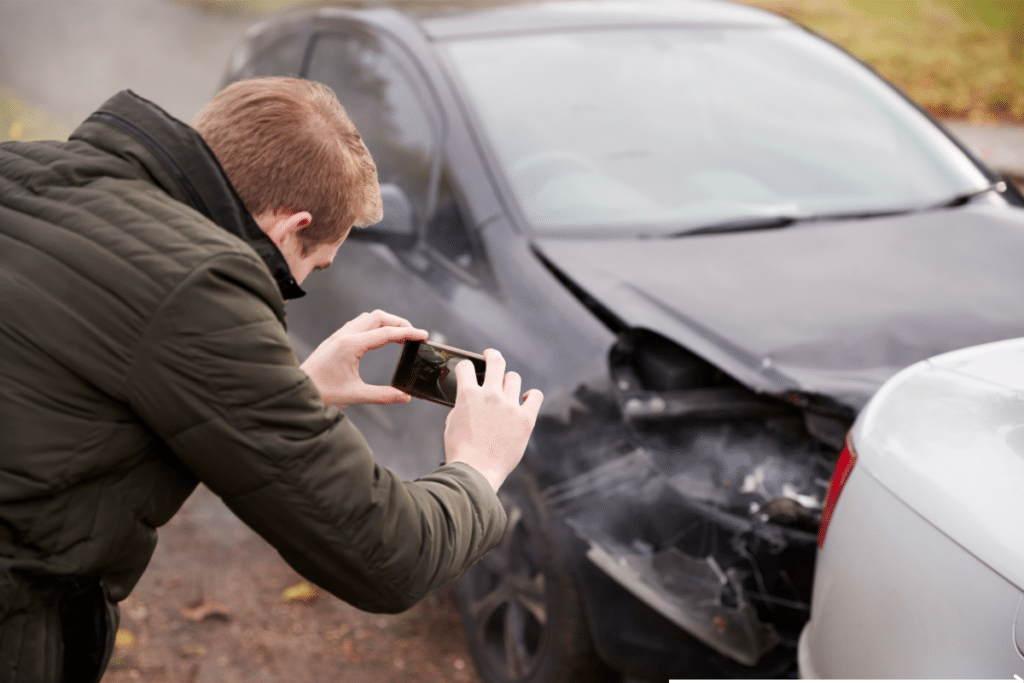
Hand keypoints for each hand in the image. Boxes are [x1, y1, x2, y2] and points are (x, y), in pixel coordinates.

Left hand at [301, 310, 427, 408]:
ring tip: (400, 335)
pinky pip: (358, 324)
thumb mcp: (354, 396)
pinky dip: (374, 326)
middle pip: (378, 317)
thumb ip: (382, 395)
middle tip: (414, 335)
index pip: (386, 333)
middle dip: (399, 322)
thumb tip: (405, 397)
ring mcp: (338, 336)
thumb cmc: (321, 393)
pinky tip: (378, 338)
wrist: (294, 390)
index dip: (408, 333)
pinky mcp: (334, 340)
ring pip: (368, 318)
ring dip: (386, 322)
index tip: (424, 335)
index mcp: (351, 346)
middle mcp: (344, 336)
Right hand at [443, 349, 543, 491]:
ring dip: (508, 382)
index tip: (469, 370)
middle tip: (491, 356)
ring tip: (506, 389)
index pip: (467, 367)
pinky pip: (535, 396)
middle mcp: (490, 395)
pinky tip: (525, 400)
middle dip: (492, 356)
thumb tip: (470, 399)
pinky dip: (531, 396)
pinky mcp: (526, 419)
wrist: (475, 472)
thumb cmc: (461, 452)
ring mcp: (510, 406)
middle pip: (496, 361)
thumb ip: (462, 406)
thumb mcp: (452, 423)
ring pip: (514, 378)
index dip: (466, 367)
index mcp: (468, 395)